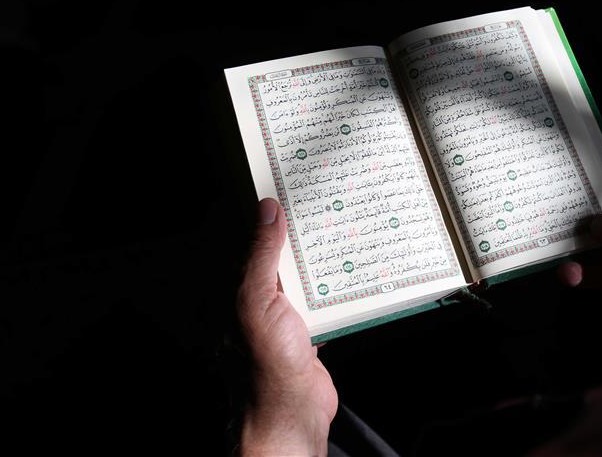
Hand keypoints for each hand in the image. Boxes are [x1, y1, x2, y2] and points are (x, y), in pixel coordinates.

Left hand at [238, 198, 337, 455]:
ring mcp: (288, 316)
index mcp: (243, 287)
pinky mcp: (312, 332)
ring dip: (327, 260)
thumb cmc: (266, 362)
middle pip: (287, 256)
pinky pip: (327, 301)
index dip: (272, 215)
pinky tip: (358, 272)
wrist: (290, 414)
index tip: (293, 187)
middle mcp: (263, 298)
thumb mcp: (257, 299)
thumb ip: (262, 256)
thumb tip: (267, 209)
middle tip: (332, 202)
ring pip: (309, 277)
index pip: (256, 240)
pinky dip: (341, 288)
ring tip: (351, 229)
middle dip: (306, 233)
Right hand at [556, 159, 601, 286]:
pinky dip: (577, 274)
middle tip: (545, 209)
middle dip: (570, 209)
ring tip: (552, 246)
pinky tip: (569, 272)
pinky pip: (594, 274)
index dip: (588, 171)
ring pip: (589, 243)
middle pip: (595, 209)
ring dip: (568, 245)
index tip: (560, 170)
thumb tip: (598, 225)